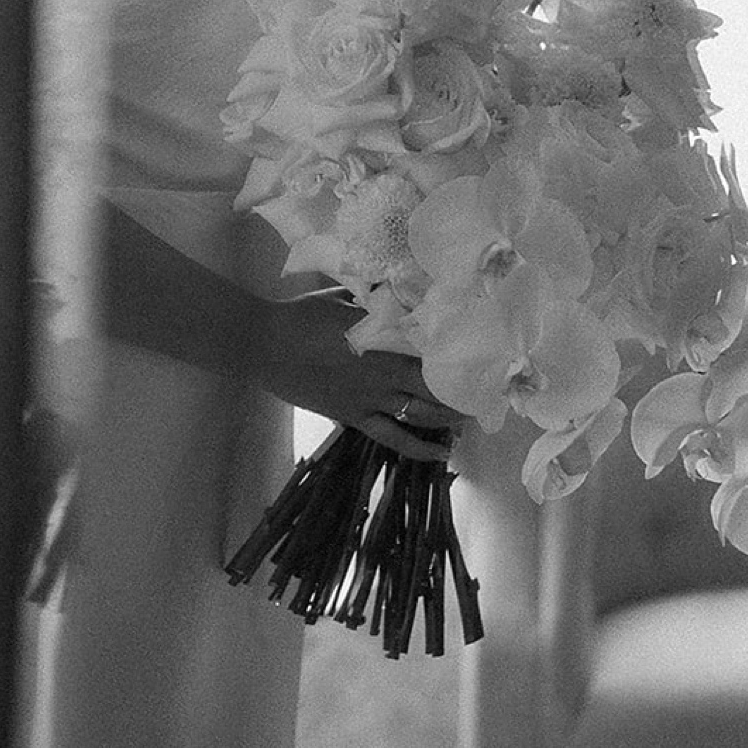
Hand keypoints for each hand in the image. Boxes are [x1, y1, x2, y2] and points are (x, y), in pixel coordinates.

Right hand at [252, 292, 464, 461]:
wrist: (263, 345)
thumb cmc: (301, 315)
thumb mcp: (345, 298)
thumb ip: (376, 302)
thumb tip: (401, 293)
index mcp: (384, 340)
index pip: (435, 353)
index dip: (462, 358)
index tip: (484, 356)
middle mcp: (384, 373)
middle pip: (436, 388)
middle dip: (462, 393)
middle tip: (482, 392)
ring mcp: (370, 400)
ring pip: (422, 415)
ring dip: (449, 419)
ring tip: (468, 419)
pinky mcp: (354, 417)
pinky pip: (394, 438)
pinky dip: (419, 447)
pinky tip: (440, 453)